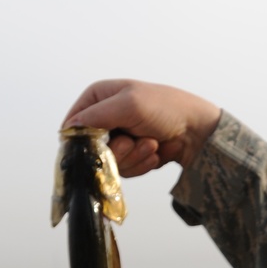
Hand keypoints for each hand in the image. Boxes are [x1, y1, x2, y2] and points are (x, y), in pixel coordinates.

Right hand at [61, 79, 221, 176]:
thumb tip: (69, 128)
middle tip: (132, 140)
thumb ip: (95, 115)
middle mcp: (105, 117)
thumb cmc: (167, 109)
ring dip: (133, 156)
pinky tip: (155, 152)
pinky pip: (125, 170)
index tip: (95, 145)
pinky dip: (142, 163)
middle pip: (90, 148)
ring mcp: (119, 138)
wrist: (196, 131)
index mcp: (99, 97)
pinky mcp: (131, 155)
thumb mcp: (128, 104)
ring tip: (151, 143)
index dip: (81, 138)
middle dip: (116, 149)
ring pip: (109, 162)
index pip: (73, 122)